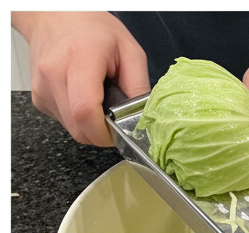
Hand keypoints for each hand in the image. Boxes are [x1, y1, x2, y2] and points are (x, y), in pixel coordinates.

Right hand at [13, 11, 149, 146]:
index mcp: (79, 60)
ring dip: (90, 126)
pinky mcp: (38, 97)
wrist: (57, 17)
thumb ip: (139, 89)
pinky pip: (64, 122)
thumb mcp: (130, 52)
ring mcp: (42, 87)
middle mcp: (54, 73)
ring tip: (98, 100)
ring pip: (72, 129)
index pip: (85, 112)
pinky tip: (82, 97)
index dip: (104, 133)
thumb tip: (143, 121)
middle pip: (79, 129)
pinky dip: (78, 119)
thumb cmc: (94, 31)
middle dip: (101, 133)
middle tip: (113, 117)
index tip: (118, 132)